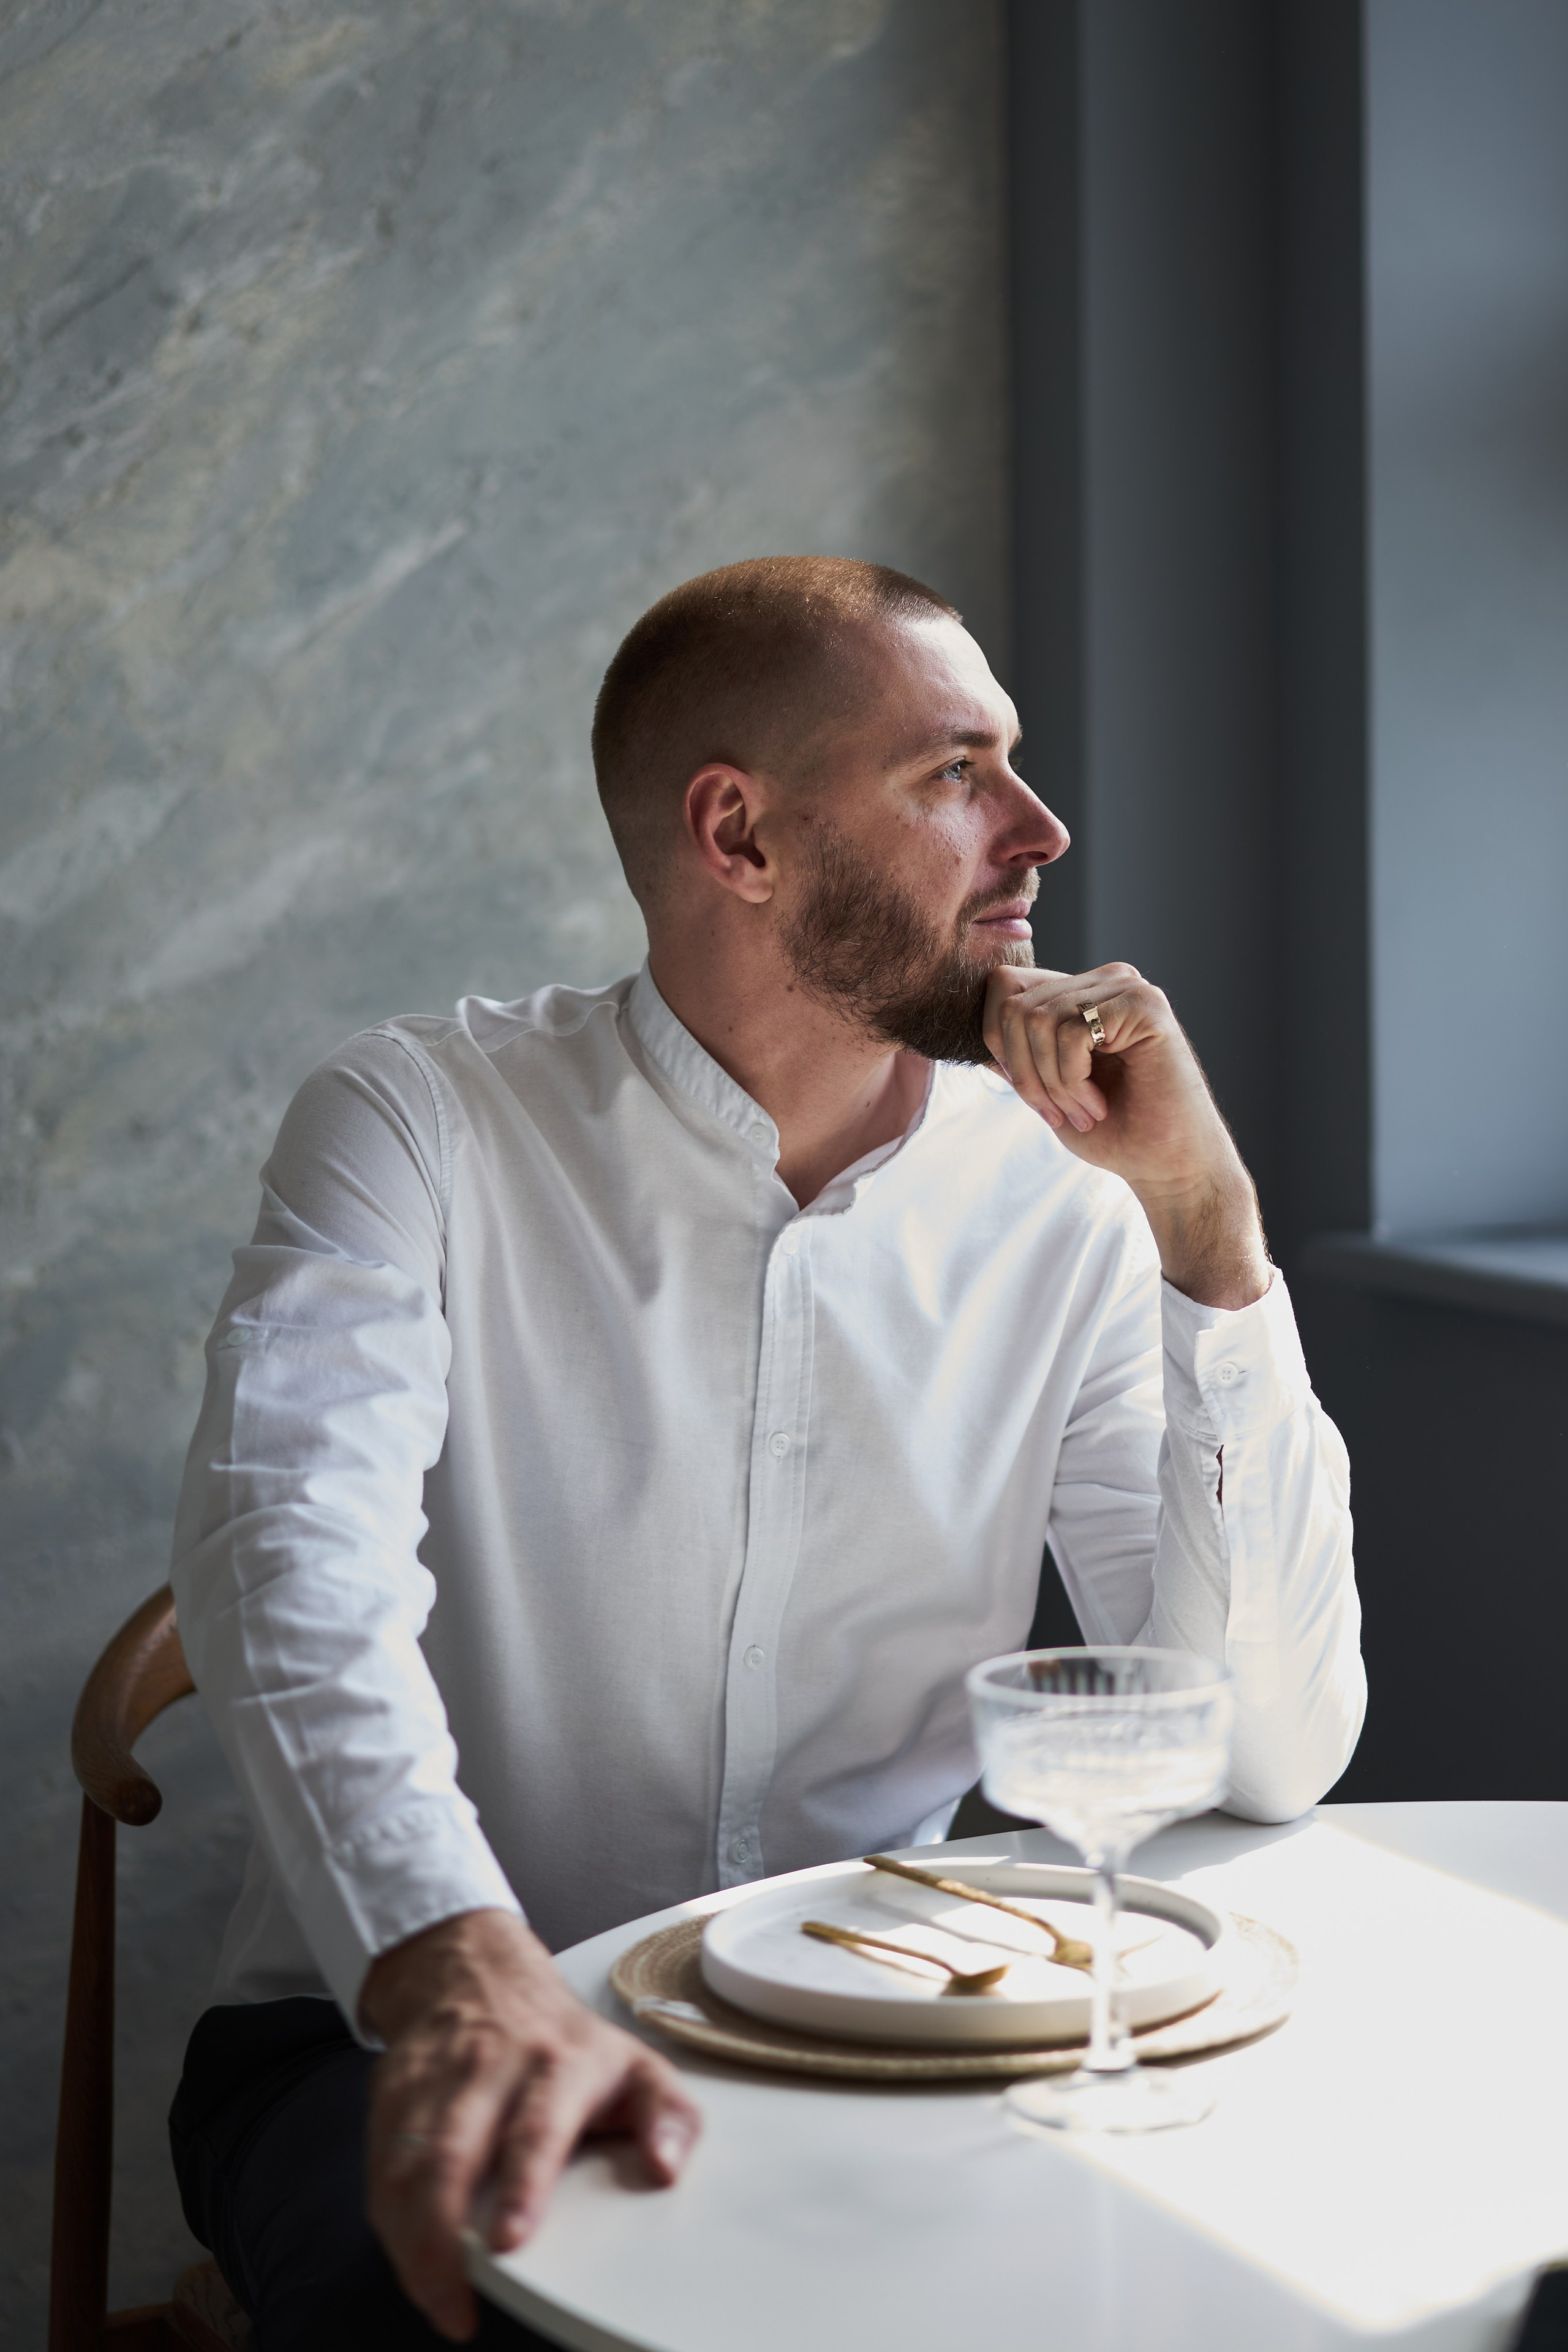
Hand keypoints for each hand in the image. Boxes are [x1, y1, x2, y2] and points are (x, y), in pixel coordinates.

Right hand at [361, 1908, 700, 2340]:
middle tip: (452, 2297)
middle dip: (443, 2233)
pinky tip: (404, 2250)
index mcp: (559, 2063)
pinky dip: (386, 2213)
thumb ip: (669, 2116)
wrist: (480, 1973)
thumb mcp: (635, 2064)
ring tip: (430, 2291)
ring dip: (409, 2236)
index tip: (511, 2240)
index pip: (536, 2127)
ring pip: (406, 2162)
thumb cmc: (564, 2040)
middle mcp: (492, 2065)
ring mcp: (436, 2077)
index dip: (521, 2186)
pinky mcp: (393, 2090)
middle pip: (454, 2152)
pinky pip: (378, 2160)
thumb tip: (666, 2165)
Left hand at [983, 962, 1270, 1309]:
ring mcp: (1127, 987)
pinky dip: (1072, 1082)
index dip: (998, 1044)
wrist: (1166, 1166)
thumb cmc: (1113, 1132)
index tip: (1033, 1095)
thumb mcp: (1047, 1091)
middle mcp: (1104, 980)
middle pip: (1013, 1005)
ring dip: (1051, 1083)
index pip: (1002, 986)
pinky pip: (1071, 1033)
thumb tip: (976, 1036)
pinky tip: (1098, 1105)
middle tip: (1056, 1113)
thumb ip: (1016, 1058)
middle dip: (1023, 1072)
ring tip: (1081, 1112)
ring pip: (1038, 1020)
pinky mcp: (1145, 1005)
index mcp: (1081, 992)